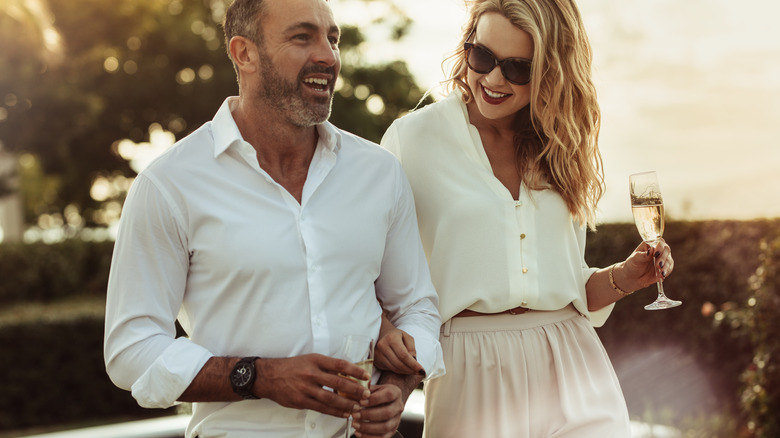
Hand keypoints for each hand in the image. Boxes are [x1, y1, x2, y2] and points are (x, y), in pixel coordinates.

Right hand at [254, 354, 370, 417]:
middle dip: (355, 390)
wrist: (269, 376)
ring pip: (332, 398)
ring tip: (358, 407)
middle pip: (339, 382)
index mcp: (316, 360)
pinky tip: (344, 413)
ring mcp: (306, 388)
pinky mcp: (301, 401)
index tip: (366, 376)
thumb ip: (327, 366)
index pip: (340, 364)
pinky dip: (335, 412)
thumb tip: (348, 372)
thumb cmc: (292, 367)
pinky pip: (322, 408)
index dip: (355, 371)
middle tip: (366, 395)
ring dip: (347, 404)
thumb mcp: (310, 360)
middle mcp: (312, 373)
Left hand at [351, 383, 404, 437]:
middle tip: (355, 415)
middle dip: (368, 415)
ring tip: (355, 424)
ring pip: (385, 427)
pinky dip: (369, 437)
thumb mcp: (372, 388)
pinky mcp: (392, 431)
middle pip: (387, 413)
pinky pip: (383, 437)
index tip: (360, 402)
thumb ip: (365, 390)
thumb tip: (359, 395)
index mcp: (396, 393)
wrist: (385, 401)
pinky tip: (359, 433)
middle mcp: (398, 407)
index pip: (388, 395)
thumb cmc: (376, 394)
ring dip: (368, 427)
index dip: (374, 399)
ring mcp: (396, 420)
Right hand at [376, 315, 423, 375]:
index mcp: (391, 338)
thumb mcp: (407, 337)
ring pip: (394, 368)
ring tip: (413, 371)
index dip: (413, 365)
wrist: (382, 333)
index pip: (404, 355)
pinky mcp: (376, 361)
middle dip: (411, 370)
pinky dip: (399, 371)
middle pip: (399, 364)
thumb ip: (412, 348)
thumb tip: (414, 361)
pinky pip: (389, 369)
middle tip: (419, 372)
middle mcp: (382, 346)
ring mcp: (377, 354)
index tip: (422, 370)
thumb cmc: (397, 335)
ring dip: (405, 372)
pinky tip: (405, 369)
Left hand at [622, 239, 674, 289]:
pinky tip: (661, 276)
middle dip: (663, 258)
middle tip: (658, 265)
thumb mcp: (635, 259)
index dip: (660, 246)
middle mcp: (658, 250)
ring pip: (669, 260)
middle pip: (666, 250)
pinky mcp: (665, 268)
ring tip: (661, 273)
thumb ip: (643, 255)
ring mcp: (662, 259)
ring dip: (666, 266)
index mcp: (650, 245)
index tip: (656, 254)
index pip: (659, 242)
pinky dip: (666, 272)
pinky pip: (669, 268)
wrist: (632, 277)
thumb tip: (651, 249)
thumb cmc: (632, 265)